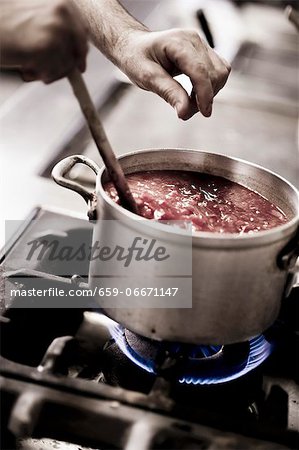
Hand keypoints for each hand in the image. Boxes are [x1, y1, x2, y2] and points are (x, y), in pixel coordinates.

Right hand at [0, 0, 87, 82]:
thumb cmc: (5, 25)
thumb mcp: (37, 17)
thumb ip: (58, 28)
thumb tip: (77, 55)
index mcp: (62, 2)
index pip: (83, 32)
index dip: (80, 51)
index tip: (79, 65)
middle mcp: (63, 12)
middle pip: (79, 51)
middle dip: (67, 67)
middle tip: (49, 74)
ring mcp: (56, 28)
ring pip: (68, 65)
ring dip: (51, 72)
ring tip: (30, 65)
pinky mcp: (47, 46)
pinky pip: (55, 71)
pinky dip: (41, 74)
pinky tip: (25, 68)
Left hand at [116, 29, 230, 119]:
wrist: (135, 46)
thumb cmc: (137, 59)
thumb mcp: (146, 77)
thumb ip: (168, 92)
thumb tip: (184, 112)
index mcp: (178, 42)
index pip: (200, 70)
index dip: (205, 94)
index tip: (205, 113)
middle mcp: (194, 40)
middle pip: (213, 74)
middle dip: (204, 97)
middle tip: (184, 112)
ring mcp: (201, 45)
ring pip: (220, 73)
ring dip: (209, 93)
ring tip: (188, 103)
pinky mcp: (205, 53)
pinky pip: (219, 72)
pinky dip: (211, 87)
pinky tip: (194, 94)